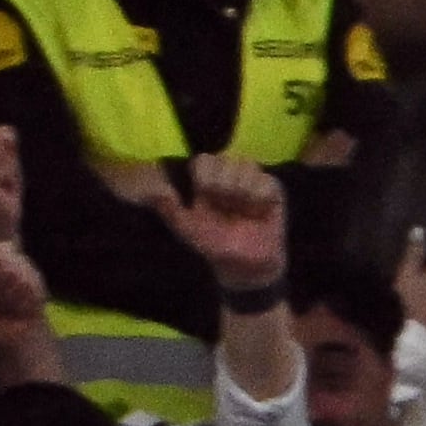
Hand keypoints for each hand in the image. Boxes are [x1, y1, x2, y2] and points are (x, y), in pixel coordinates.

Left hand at [165, 155, 290, 295]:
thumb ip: (170, 210)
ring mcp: (252, 183)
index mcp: (207, 182)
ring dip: (243, 188)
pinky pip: (267, 181)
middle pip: (226, 158)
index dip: (206, 175)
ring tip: (244, 209)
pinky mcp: (273, 192)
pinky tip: (259, 211)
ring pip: (247, 165)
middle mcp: (229, 177)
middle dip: (224, 183)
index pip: (205, 160)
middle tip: (227, 205)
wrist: (246, 267)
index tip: (207, 195)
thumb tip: (152, 192)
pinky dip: (261, 195)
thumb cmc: (216, 246)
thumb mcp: (187, 230)